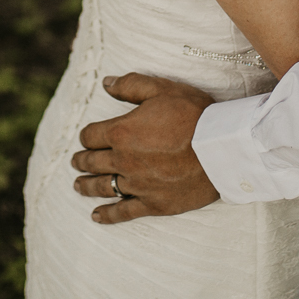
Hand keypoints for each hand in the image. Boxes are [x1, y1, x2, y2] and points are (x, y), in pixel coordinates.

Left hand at [70, 74, 219, 223]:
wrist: (222, 149)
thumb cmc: (194, 114)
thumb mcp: (162, 89)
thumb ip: (130, 85)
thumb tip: (106, 83)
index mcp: (122, 131)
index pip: (91, 135)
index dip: (87, 135)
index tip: (88, 137)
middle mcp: (124, 160)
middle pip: (92, 162)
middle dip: (82, 160)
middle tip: (76, 162)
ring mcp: (137, 184)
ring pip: (103, 187)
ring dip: (86, 186)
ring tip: (78, 186)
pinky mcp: (153, 203)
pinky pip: (124, 212)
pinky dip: (108, 215)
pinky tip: (96, 216)